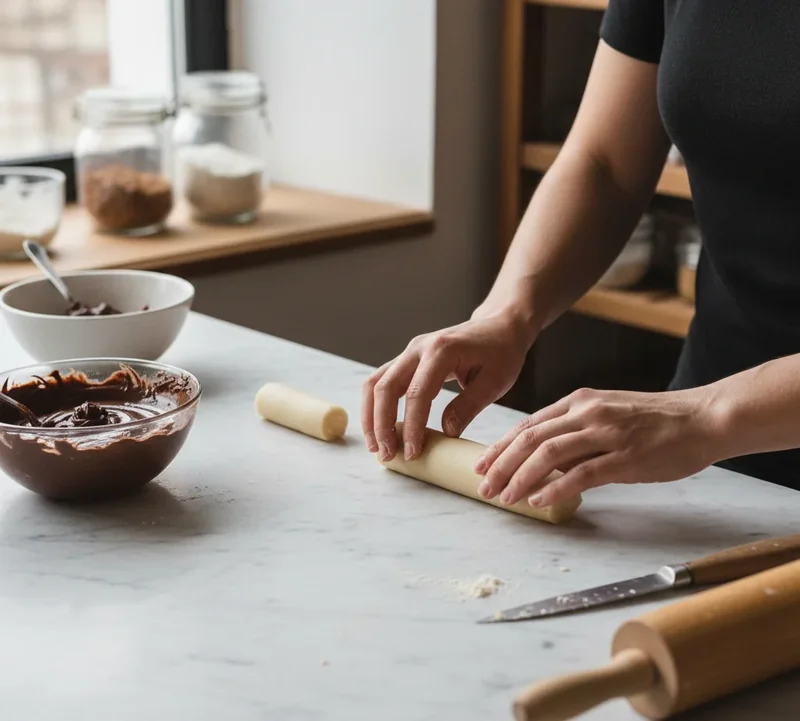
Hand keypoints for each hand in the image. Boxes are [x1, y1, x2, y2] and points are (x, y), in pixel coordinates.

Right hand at [362, 311, 534, 462]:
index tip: (412, 452)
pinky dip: (375, 406)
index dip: (412, 426)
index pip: (417, 393)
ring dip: (371, 417)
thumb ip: (468, 406)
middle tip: (387, 455)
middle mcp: (418, 348)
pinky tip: (379, 429)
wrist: (498, 327)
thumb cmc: (501, 352)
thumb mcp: (495, 381)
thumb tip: (446, 432)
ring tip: (376, 447)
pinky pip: (381, 382)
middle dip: (381, 424)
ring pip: (375, 384)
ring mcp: (409, 352)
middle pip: (385, 387)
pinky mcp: (406, 360)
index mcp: (442, 350)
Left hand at [474, 386, 724, 506]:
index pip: (529, 424)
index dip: (501, 446)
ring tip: (506, 498)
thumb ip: (575, 433)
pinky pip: (582, 473)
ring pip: (549, 454)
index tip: (482, 464)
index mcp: (580, 401)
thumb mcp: (607, 415)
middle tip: (484, 487)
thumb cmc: (655, 421)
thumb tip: (544, 462)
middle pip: (531, 438)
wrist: (702, 418)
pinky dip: (556, 488)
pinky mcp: (625, 456)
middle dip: (501, 464)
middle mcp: (587, 412)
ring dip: (521, 478)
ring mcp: (606, 433)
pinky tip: (539, 501)